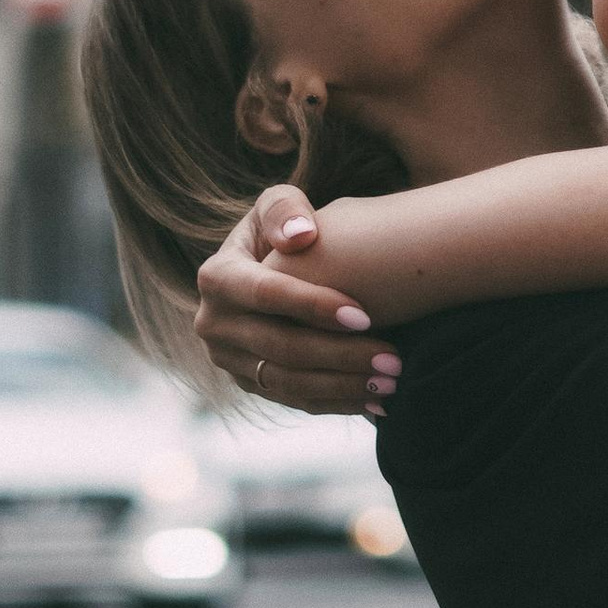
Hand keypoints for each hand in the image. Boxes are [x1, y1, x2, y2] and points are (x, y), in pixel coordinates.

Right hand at [193, 185, 404, 416]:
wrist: (268, 266)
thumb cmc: (281, 228)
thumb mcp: (277, 205)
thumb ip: (285, 208)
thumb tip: (301, 236)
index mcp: (217, 277)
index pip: (265, 295)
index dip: (313, 306)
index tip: (365, 315)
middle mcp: (213, 324)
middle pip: (281, 347)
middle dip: (340, 355)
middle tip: (393, 360)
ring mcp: (228, 360)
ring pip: (288, 382)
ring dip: (343, 386)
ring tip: (392, 383)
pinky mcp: (249, 383)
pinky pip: (293, 400)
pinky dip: (336, 403)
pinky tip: (376, 402)